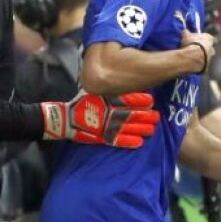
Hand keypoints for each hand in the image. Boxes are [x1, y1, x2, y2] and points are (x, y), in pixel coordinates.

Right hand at [41, 91, 159, 147]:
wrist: (64, 118)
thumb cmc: (80, 102)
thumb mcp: (94, 90)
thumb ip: (109, 88)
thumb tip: (124, 79)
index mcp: (106, 99)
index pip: (127, 97)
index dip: (141, 99)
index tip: (151, 100)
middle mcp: (108, 112)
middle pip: (132, 113)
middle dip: (146, 115)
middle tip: (156, 116)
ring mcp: (106, 125)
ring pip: (128, 127)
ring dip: (142, 128)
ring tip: (151, 129)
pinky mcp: (102, 137)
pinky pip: (118, 140)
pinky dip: (129, 141)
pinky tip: (139, 142)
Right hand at [180, 30, 215, 72]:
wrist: (192, 58)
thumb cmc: (191, 43)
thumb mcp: (186, 35)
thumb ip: (186, 32)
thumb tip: (185, 31)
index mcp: (210, 39)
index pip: (209, 38)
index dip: (204, 39)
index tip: (198, 41)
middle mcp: (212, 48)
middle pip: (210, 48)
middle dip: (205, 49)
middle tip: (196, 50)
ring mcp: (210, 59)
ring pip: (207, 57)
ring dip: (202, 57)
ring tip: (193, 58)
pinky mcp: (207, 68)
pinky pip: (203, 65)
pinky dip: (199, 65)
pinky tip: (192, 64)